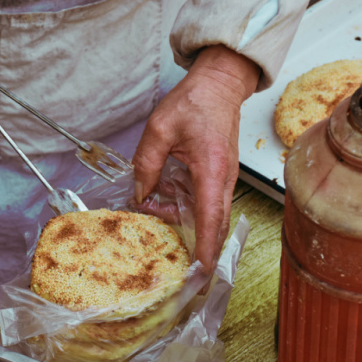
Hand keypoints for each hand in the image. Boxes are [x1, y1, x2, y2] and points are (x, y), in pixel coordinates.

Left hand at [132, 45, 259, 271]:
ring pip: (207, 215)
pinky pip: (202, 202)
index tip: (203, 271)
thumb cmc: (195, 100)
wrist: (219, 84)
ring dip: (184, 223)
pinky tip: (161, 199)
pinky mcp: (216, 177)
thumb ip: (146, 163)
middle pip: (214, 223)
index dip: (207, 246)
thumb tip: (139, 193)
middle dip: (202, 250)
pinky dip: (184, 208)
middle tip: (188, 276)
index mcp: (211, 167)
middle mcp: (222, 178)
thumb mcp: (159, 127)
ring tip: (155, 214)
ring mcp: (222, 178)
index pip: (210, 215)